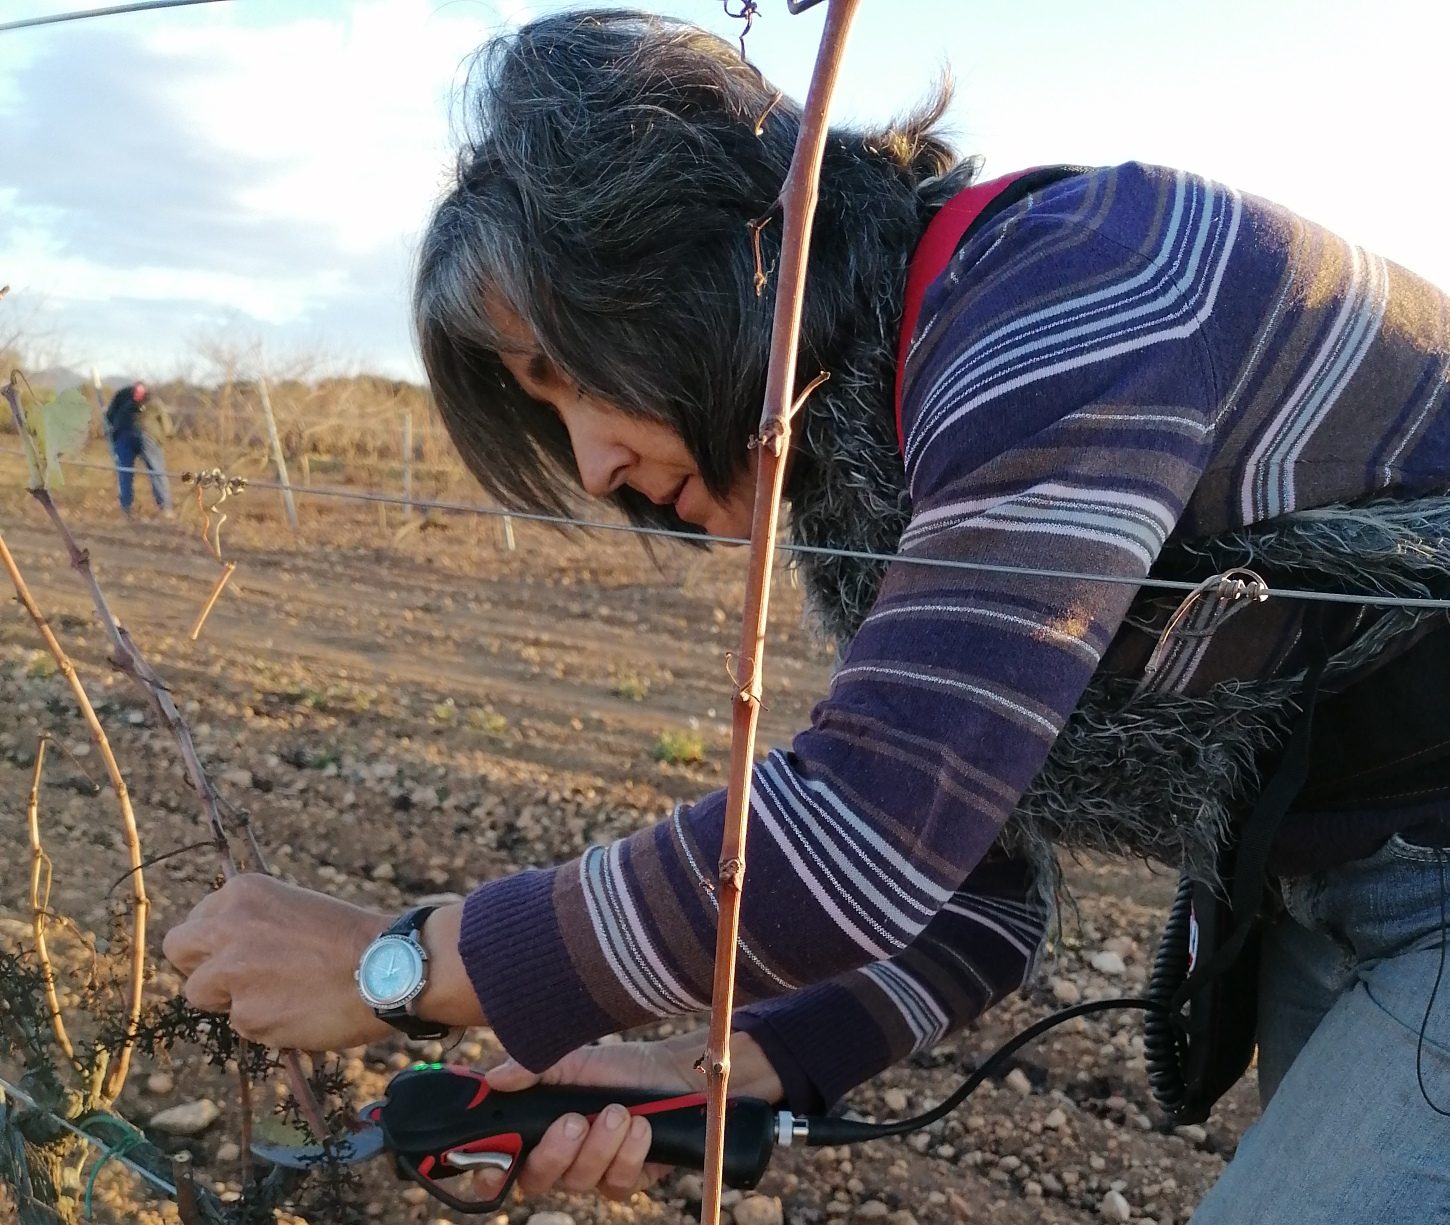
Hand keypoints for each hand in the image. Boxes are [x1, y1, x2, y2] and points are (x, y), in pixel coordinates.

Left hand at [163, 874, 393, 1049]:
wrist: (389, 967)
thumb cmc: (354, 937)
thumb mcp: (297, 908)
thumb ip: (255, 923)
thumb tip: (226, 951)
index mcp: (243, 893)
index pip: (198, 919)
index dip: (217, 940)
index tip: (240, 951)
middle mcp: (228, 927)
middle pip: (178, 949)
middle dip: (199, 965)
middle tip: (232, 978)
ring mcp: (232, 973)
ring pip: (200, 994)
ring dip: (230, 999)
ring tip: (278, 995)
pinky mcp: (246, 1015)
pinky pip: (240, 1024)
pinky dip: (264, 1023)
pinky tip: (299, 1010)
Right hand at [474, 1030, 784, 1204]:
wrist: (668, 1072)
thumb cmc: (614, 1068)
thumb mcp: (570, 1060)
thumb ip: (531, 1069)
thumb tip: (493, 1079)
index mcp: (537, 1131)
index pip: (501, 1165)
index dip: (490, 1172)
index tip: (495, 1165)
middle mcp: (559, 1159)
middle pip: (537, 1180)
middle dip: (556, 1151)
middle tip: (575, 1121)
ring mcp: (592, 1173)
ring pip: (579, 1181)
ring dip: (600, 1144)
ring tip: (618, 1112)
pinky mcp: (625, 1180)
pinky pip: (617, 1183)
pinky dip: (629, 1153)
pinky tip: (640, 1126)